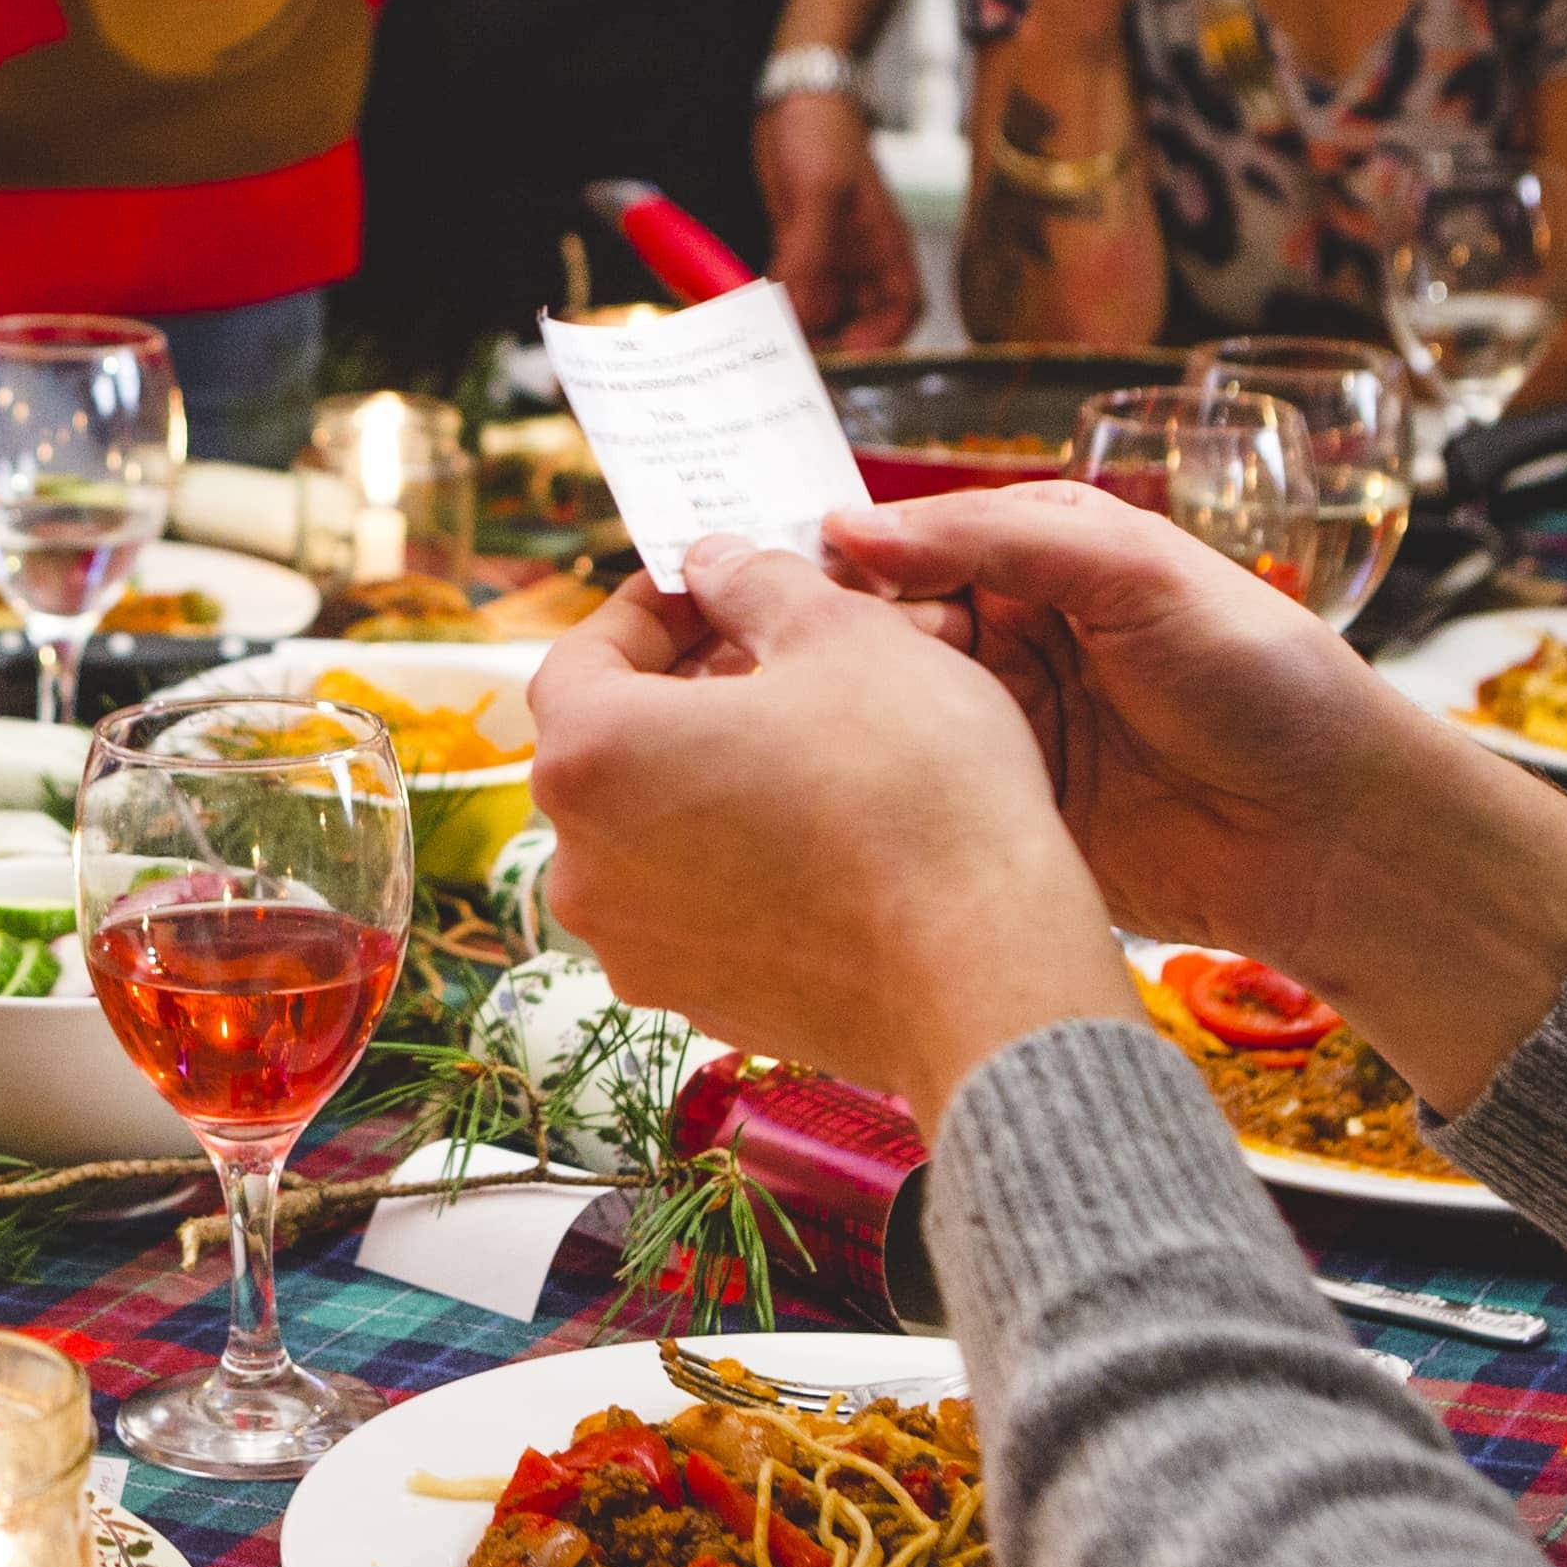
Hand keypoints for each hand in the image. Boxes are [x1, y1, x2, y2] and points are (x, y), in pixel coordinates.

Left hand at [529, 539, 1128, 1105]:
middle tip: (764, 655)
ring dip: (708, 776)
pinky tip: (821, 832)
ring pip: (651, 832)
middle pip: (609, 749)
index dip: (647, 612)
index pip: (580, 659)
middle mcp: (584, 865)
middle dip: (680, 691)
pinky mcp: (699, 1003)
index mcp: (592, 757)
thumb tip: (718, 563)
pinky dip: (737, 858)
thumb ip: (756, 583)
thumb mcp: (841, 635)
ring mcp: (636, 947)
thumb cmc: (912, 789)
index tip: (708, 588)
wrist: (986, 970)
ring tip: (802, 741)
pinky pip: (697, 906)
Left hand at [754, 89, 922, 350]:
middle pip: (856, 329)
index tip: (840, 364)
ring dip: (794, 337)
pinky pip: (788, 298)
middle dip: (827, 351)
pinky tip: (746, 326)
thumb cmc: (823, 134)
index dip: (877, 345)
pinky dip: (771, 314)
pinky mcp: (798, 257)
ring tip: (760, 356)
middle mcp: (862, 266)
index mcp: (887, 252)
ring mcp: (830, 263)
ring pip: (818, 319)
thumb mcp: (819, 192)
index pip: (899, 315)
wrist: (796, 98)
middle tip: (785, 369)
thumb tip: (802, 317)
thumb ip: (811, 256)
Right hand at [812, 482, 1566, 1105]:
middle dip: (833, 644)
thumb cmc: (1265, 680)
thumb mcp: (1137, 570)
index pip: (907, 549)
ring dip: (846, 719)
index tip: (781, 583)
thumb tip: (849, 527)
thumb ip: (998, 536)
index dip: (845, 565)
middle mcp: (1010, 645)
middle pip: (880, 633)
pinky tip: (831, 794)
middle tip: (784, 664)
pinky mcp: (1004, 819)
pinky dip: (876, 796)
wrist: (1334, 834)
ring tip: (798, 724)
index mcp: (1038, 565)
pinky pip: (918, 798)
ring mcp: (1003, 736)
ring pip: (886, 716)